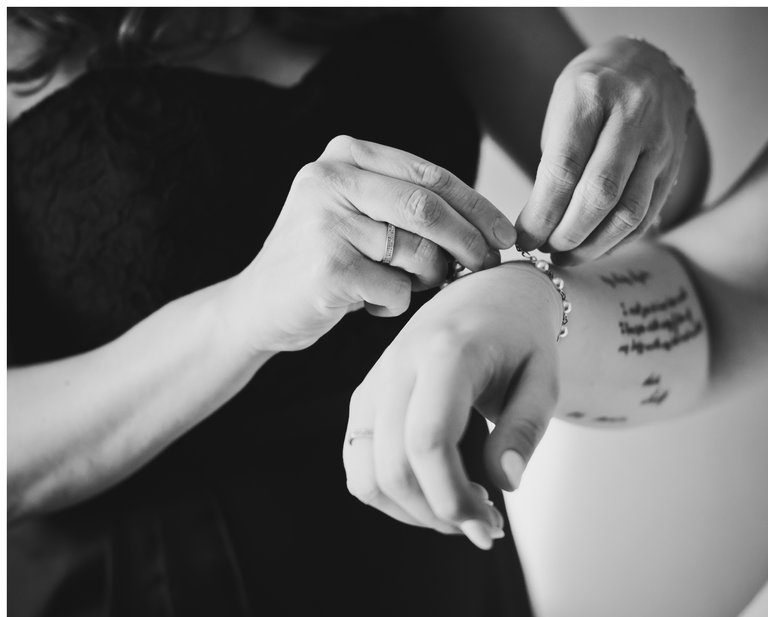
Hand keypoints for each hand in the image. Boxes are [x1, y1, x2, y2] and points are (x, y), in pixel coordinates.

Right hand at [226, 135, 515, 352]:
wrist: (257, 307)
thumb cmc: (323, 261)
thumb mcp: (358, 213)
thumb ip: (408, 205)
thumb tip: (490, 229)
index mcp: (344, 154)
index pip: (431, 175)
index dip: (477, 207)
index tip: (506, 235)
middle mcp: (330, 179)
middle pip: (429, 208)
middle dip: (469, 242)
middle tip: (487, 266)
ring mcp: (325, 222)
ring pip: (418, 252)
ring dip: (428, 279)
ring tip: (406, 286)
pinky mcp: (326, 269)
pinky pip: (396, 290)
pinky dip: (395, 305)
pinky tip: (369, 304)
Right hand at [343, 263, 561, 549]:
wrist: (488, 294)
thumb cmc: (521, 339)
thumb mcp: (544, 379)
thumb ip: (526, 429)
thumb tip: (505, 483)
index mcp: (445, 352)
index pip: (428, 440)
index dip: (453, 496)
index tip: (489, 523)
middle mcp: (398, 366)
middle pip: (394, 467)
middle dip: (439, 515)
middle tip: (486, 525)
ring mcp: (373, 384)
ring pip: (366, 475)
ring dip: (413, 513)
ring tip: (463, 511)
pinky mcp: (363, 401)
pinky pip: (359, 467)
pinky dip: (392, 496)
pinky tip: (436, 493)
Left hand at [517, 36, 694, 261]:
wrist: (649, 64)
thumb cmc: (593, 90)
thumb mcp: (563, 105)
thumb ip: (554, 159)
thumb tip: (539, 224)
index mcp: (591, 96)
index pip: (564, 168)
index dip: (541, 212)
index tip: (524, 237)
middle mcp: (631, 117)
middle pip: (600, 193)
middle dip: (567, 233)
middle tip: (544, 250)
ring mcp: (658, 143)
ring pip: (629, 211)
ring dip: (593, 246)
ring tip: (565, 256)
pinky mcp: (672, 166)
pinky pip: (646, 215)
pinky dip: (617, 241)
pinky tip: (593, 248)